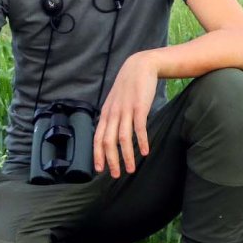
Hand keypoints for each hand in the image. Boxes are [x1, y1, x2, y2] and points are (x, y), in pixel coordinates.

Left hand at [93, 51, 160, 177]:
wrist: (139, 67)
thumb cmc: (128, 88)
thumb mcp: (115, 103)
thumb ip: (112, 118)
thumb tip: (110, 136)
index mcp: (106, 114)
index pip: (97, 138)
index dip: (97, 155)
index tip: (99, 170)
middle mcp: (113, 114)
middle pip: (108, 142)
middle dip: (111, 161)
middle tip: (115, 175)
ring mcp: (125, 110)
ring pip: (123, 138)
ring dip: (126, 156)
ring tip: (131, 169)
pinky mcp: (139, 107)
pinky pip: (139, 128)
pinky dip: (141, 141)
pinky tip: (145, 152)